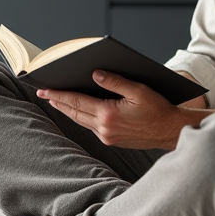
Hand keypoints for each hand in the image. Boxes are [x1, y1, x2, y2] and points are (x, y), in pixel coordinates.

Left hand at [38, 70, 206, 150]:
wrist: (171, 131)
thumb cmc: (158, 109)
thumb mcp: (138, 90)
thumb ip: (115, 81)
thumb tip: (95, 74)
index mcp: (109, 114)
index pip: (76, 101)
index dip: (58, 94)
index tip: (43, 90)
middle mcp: (105, 129)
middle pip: (74, 112)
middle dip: (58, 102)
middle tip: (44, 93)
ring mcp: (108, 137)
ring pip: (81, 121)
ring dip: (68, 111)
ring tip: (57, 101)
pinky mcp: (112, 141)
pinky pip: (91, 127)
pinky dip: (82, 117)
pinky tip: (79, 111)